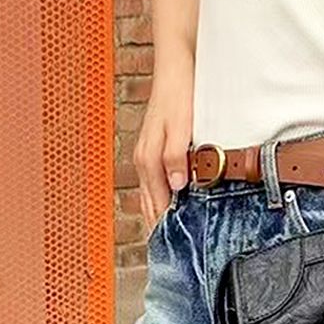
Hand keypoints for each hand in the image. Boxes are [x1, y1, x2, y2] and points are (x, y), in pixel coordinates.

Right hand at [133, 80, 192, 238]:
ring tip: (170, 239)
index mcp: (148, 159)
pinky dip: (160, 199)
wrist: (175, 70)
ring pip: (150, 195)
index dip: (164, 227)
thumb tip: (177, 187)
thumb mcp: (180, 126)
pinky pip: (153, 184)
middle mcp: (143, 161)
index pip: (155, 204)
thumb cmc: (180, 96)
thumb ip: (175, 156)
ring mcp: (146, 156)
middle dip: (159, 228)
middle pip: (149, 205)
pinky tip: (170, 207)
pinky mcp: (153, 150)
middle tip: (173, 254)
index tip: (174, 251)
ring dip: (159, 215)